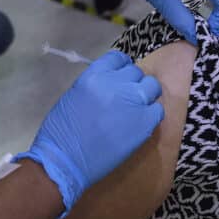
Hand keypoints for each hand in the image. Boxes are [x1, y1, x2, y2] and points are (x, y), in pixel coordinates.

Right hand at [19, 51, 163, 215]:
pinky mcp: (144, 123)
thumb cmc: (61, 131)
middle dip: (132, 83)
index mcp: (94, 75)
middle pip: (136, 72)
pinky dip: (150, 115)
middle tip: (125, 99)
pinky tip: (138, 125)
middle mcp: (116, 84)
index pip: (118, 58)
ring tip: (135, 111)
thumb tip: (111, 85)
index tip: (121, 78)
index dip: (121, 68)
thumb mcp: (74, 95)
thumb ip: (96, 85)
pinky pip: (157, 110)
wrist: (64, 161)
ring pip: (152, 87)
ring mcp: (133, 102)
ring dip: (145, 96)